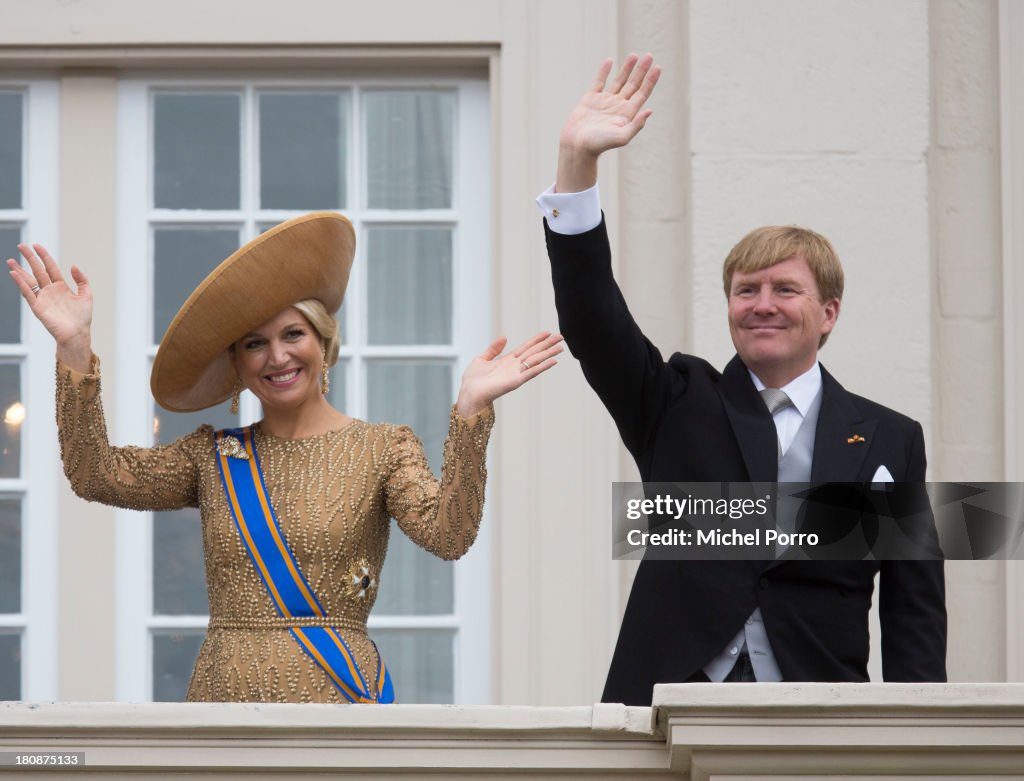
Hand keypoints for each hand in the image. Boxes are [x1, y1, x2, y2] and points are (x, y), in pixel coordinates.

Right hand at [6, 243, 93, 371]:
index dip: (44, 256)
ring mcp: (43, 298)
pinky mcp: (37, 307)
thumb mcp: (87, 295)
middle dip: (30, 258)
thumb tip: (73, 265)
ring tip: (10, 260)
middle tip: (21, 246)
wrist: (77, 334)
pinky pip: (27, 293)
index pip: (50, 268)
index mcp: (62, 287)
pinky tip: (14, 274)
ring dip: (20, 270)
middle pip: (38, 270)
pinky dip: (20, 283)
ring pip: (29, 280)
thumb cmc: (82, 318)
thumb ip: (81, 279)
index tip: (37, 246)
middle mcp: (50, 291)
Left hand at [455, 332, 563, 417]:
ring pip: (536, 360)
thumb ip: (493, 348)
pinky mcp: (516, 381)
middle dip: (547, 344)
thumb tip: (504, 337)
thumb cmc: (473, 380)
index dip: (536, 340)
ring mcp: (517, 374)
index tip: (547, 333)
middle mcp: (514, 366)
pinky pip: (532, 372)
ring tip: (561, 347)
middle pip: (534, 352)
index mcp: (507, 360)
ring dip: (549, 354)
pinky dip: (543, 367)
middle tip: (561, 337)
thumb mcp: (482, 359)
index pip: (526, 347)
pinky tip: (553, 361)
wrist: (469, 393)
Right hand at [556, 53, 661, 192]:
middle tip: (649, 55)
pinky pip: (599, 81)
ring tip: (634, 55)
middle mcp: (618, 106)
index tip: (658, 66)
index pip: (642, 93)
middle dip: (641, 70)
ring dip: (627, 68)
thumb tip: (650, 111)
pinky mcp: (590, 99)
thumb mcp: (621, 137)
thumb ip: (636, 125)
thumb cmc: (599, 144)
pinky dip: (604, 71)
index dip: (650, 80)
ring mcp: (604, 102)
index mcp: (627, 114)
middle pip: (633, 84)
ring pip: (619, 81)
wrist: (576, 146)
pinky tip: (609, 61)